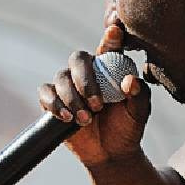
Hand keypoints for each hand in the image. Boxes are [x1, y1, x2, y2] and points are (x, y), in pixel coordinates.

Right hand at [39, 16, 150, 168]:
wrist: (111, 153)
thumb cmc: (127, 127)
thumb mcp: (139, 113)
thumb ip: (138, 95)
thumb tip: (129, 81)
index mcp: (109, 67)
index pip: (108, 46)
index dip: (110, 36)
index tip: (115, 30)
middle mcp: (86, 72)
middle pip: (77, 58)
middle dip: (85, 81)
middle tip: (97, 105)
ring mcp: (68, 85)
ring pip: (61, 77)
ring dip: (73, 98)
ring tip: (86, 119)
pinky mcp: (52, 101)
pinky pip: (46, 93)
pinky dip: (55, 104)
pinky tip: (68, 118)